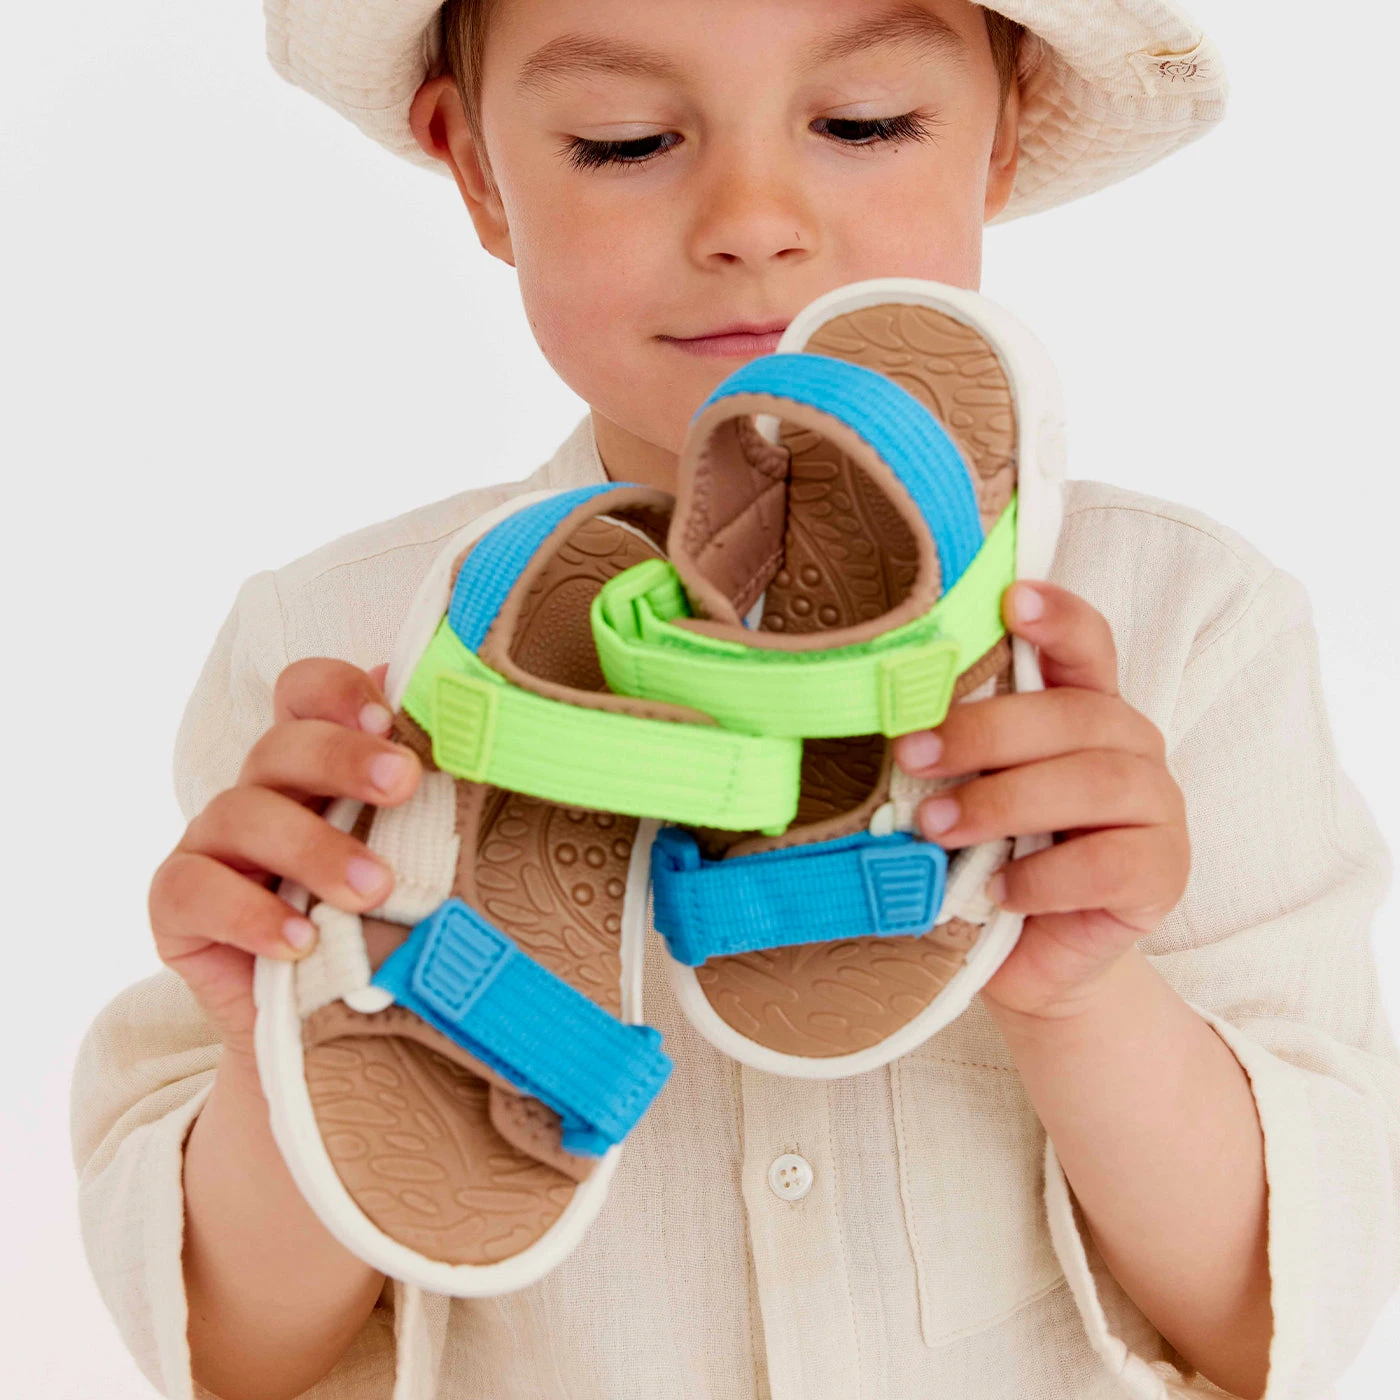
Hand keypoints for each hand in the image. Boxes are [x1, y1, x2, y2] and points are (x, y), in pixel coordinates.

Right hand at [149, 659, 420, 1057]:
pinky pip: (196, 891)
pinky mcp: (176, 906)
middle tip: (403, 783)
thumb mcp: (411, 859)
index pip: (305, 694)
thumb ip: (424, 797)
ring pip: (244, 814)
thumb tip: (459, 721)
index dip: (337, 691)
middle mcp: (259, 792)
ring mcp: (211, 844)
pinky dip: (250, 915)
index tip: (389, 719)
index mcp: (314, 766)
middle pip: (281, 745)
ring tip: (375, 889)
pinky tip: (302, 940)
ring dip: (314, 848)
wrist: (325, 1027)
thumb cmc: (379, 926)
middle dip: (344, 758)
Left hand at [893, 582, 1189, 1022]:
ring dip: (1003, 802)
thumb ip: (948, 755)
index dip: (1056, 617)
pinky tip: (997, 891)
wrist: (1025, 958)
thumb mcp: (962, 796)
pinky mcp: (1162, 874)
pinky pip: (1108, 864)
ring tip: (936, 829)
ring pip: (1094, 782)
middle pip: (1074, 713)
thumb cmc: (986, 857)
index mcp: (1080, 711)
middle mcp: (1129, 747)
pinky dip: (1042, 878)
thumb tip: (883, 726)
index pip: (1085, 646)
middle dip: (985, 731)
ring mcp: (1156, 809)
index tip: (1010, 599)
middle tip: (911, 755)